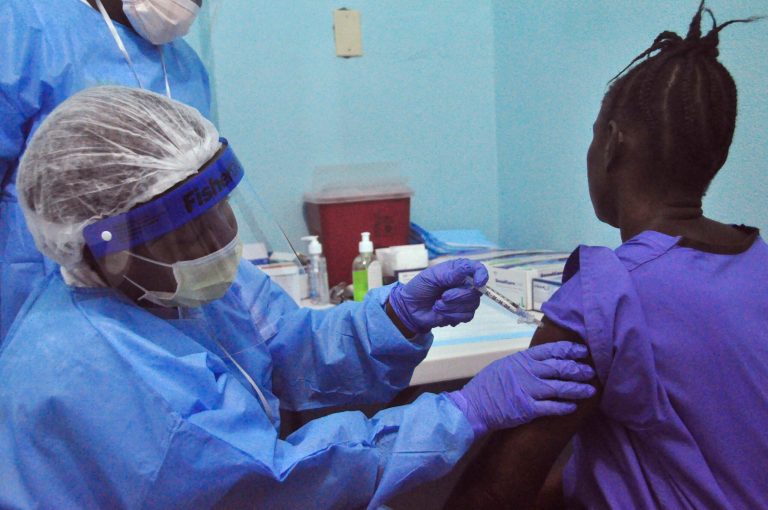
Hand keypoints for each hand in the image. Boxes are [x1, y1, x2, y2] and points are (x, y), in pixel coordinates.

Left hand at [387, 258, 488, 333]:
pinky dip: (452, 316)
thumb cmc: (420, 287)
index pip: (478, 269)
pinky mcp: (462, 314)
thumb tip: (467, 269)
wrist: (411, 308)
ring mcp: (465, 300)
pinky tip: (441, 313)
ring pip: (472, 305)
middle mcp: (465, 284)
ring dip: (452, 307)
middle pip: (476, 291)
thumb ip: (450, 274)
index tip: (478, 282)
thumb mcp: (431, 276)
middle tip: (442, 296)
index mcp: (459, 270)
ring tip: (438, 305)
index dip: (482, 274)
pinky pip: (467, 316)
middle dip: (458, 296)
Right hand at [446, 341, 595, 436]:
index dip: (570, 350)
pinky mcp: (528, 409)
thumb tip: (541, 361)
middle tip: (591, 372)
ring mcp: (528, 390)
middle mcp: (528, 372)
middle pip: (560, 368)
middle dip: (578, 369)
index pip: (551, 350)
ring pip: (560, 387)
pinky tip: (573, 406)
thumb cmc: (487, 385)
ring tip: (590, 390)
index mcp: (522, 359)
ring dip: (577, 388)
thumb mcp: (504, 365)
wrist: (473, 405)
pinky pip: (551, 407)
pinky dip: (564, 406)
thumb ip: (523, 363)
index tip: (582, 352)